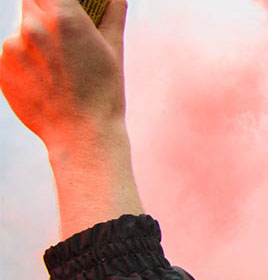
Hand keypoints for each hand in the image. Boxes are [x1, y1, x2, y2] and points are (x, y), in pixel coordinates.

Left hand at [1, 0, 127, 145]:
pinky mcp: (0, 68)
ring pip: (21, 29)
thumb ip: (113, 14)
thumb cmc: (104, 92)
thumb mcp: (114, 50)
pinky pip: (11, 53)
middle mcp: (32, 27)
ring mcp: (11, 47)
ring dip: (35, 37)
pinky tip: (45, 80)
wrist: (81, 135)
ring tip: (58, 66)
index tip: (66, 5)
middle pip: (31, 1)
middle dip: (46, 11)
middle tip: (62, 30)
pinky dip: (25, 60)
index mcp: (63, 17)